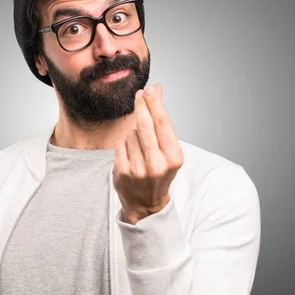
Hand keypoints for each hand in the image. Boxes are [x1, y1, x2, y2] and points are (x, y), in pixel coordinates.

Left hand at [113, 83, 183, 223]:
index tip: (151, 89)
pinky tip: (131, 150)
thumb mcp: (169, 153)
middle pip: (145, 124)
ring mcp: (138, 169)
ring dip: (134, 131)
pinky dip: (125, 142)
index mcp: (173, 158)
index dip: (155, 103)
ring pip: (131, 133)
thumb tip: (156, 90)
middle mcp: (157, 164)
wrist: (146, 204)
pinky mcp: (122, 171)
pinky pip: (121, 143)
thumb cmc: (159, 173)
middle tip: (139, 94)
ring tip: (140, 143)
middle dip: (141, 105)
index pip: (163, 123)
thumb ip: (162, 125)